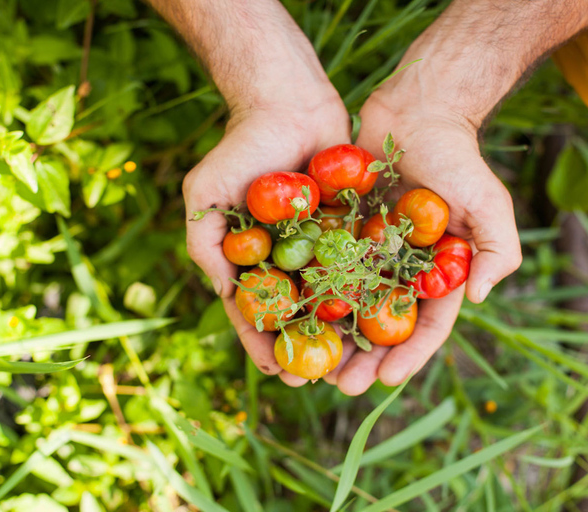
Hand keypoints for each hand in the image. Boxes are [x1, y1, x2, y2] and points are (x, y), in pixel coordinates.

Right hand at [183, 100, 350, 384]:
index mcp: (252, 259)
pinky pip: (363, 262)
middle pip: (299, 312)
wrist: (287, 102)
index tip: (276, 370)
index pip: (257, 311)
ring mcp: (322, 244)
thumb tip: (225, 295)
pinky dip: (371, 288)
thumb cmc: (239, 148)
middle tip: (322, 379)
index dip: (264, 342)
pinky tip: (382, 314)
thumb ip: (207, 245)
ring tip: (355, 360)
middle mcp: (289, 257)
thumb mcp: (205, 196)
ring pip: (335, 296)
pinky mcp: (353, 225)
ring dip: (342, 329)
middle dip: (308, 346)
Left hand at [323, 90, 521, 395]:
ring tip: (311, 368)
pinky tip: (291, 317)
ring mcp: (371, 253)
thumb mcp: (488, 202)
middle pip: (382, 326)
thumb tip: (474, 298)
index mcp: (439, 274)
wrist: (416, 112)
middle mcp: (403, 271)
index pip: (426, 326)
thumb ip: (494, 250)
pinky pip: (324, 268)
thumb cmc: (457, 157)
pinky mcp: (343, 232)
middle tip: (341, 388)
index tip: (386, 382)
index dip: (408, 357)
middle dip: (364, 360)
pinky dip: (310, 295)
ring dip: (332, 339)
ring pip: (348, 306)